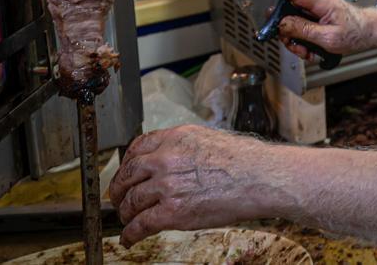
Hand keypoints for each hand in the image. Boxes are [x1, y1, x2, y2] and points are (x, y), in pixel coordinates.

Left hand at [108, 126, 279, 246]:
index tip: (125, 172)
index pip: (137, 148)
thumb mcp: (207, 139)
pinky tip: (129, 238)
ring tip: (126, 220)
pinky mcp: (172, 212)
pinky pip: (141, 224)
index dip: (126, 163)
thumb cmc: (244, 161)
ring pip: (131, 201)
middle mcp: (166, 159)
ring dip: (125, 213)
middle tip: (117, 197)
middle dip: (118, 189)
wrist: (259, 178)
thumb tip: (172, 159)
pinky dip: (130, 234)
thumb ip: (183, 147)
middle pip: (128, 174)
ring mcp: (167, 185)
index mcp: (175, 138)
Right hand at [264, 0, 376, 59]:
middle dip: (286, 32)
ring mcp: (314, 10)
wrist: (369, 33)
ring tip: (307, 51)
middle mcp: (314, 3)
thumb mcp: (327, 37)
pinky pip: (301, 29)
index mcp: (317, 1)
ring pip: (292, 24)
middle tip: (295, 45)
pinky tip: (312, 50)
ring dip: (296, 41)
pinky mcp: (315, 18)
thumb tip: (282, 24)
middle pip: (286, 12)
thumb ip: (303, 30)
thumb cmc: (356, 32)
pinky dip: (304, 42)